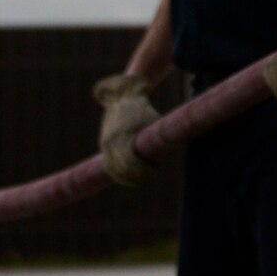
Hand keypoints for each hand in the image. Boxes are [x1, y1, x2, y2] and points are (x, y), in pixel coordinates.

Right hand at [93, 73, 159, 187]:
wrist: (122, 97)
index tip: (155, 168)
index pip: (130, 163)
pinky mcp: (104, 144)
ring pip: (112, 170)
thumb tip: (173, 152)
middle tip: (150, 173)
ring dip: (126, 177)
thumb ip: (159, 137)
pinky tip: (130, 175)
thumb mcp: (154, 121)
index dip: (143, 170)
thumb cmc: (142, 110)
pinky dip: (118, 172)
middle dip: (136, 176)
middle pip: (121, 170)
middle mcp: (110, 142)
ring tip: (140, 178)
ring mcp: (105, 144)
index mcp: (122, 137)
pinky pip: (108, 165)